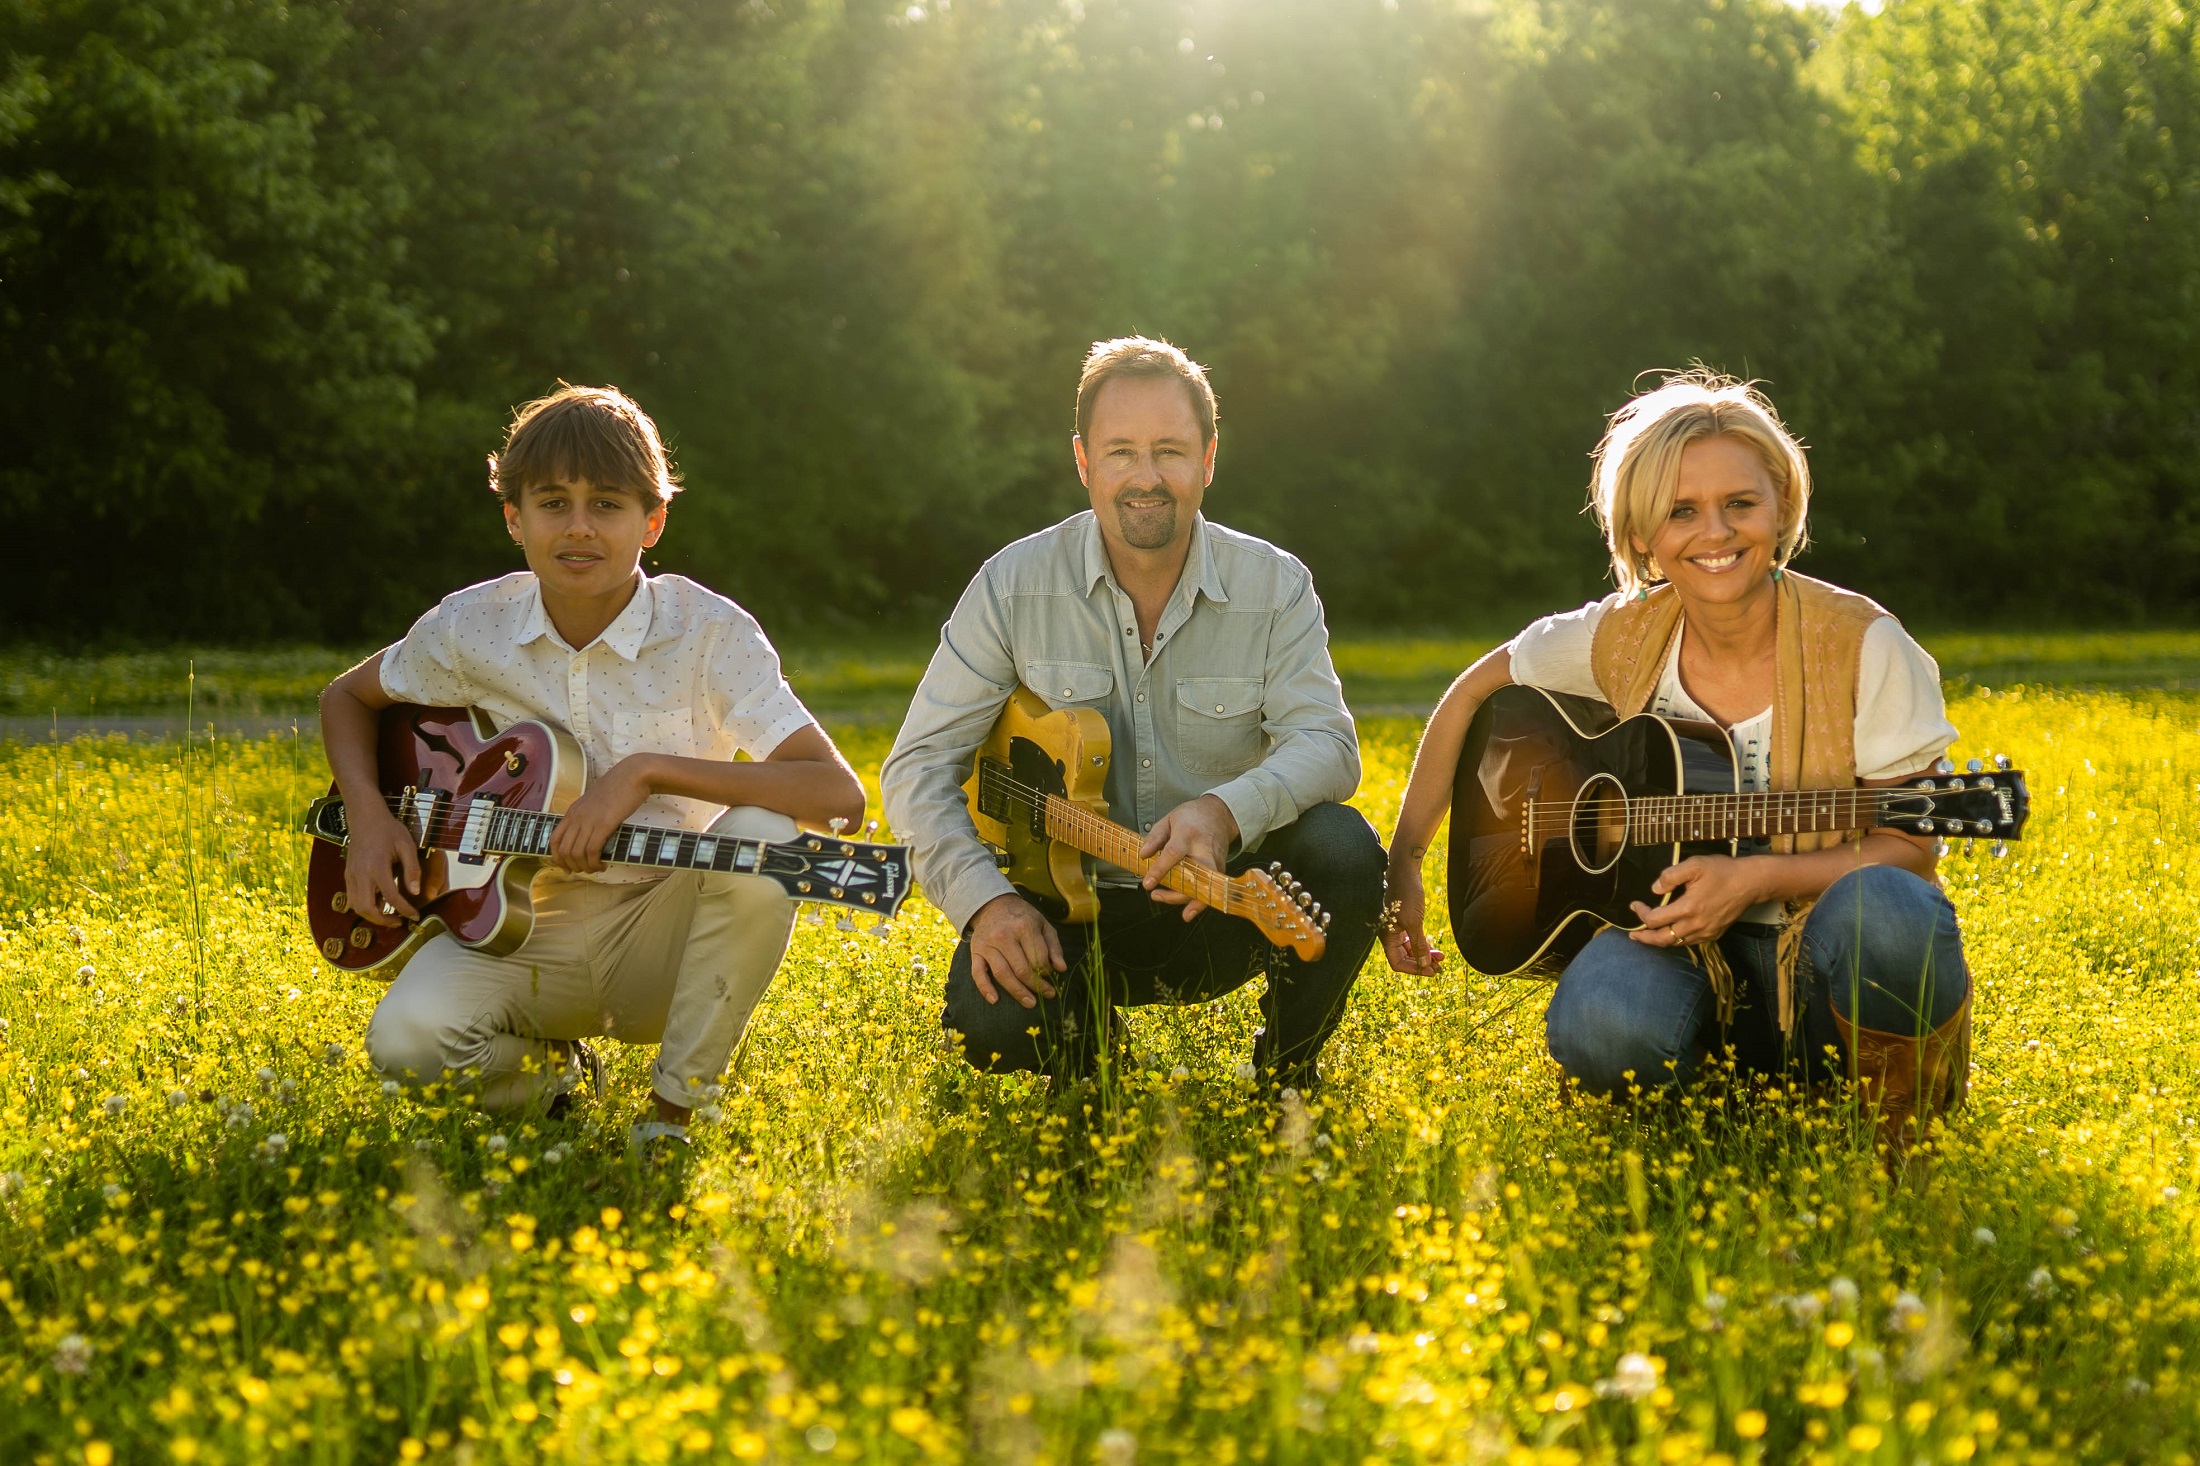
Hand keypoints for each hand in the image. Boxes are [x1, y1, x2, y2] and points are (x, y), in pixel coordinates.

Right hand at [344, 802, 424, 926]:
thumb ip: (412, 869)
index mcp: (377, 867)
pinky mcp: (348, 874)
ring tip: (389, 913)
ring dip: (372, 915)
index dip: (404, 910)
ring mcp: (351, 875)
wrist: (365, 817)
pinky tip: (379, 901)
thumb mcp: (407, 845)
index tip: (415, 916)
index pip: (391, 897)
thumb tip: (416, 892)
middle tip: (399, 921)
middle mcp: (361, 874)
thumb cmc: (388, 829)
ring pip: (356, 906)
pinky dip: (364, 905)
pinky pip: (352, 897)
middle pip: (366, 908)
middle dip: (382, 920)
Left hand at [549, 756, 656, 873]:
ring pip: (576, 854)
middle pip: (564, 851)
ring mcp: (589, 820)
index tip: (568, 867)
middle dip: (572, 866)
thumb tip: (589, 835)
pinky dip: (595, 862)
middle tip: (585, 870)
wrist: (633, 775)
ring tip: (596, 868)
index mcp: (573, 811)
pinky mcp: (604, 824)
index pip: (554, 840)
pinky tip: (604, 863)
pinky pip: (592, 850)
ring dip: (585, 867)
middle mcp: (577, 817)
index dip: (558, 858)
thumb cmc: (619, 788)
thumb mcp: (595, 802)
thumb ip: (588, 816)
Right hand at [967, 893, 1065, 1007]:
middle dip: (1036, 985)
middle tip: (1047, 994)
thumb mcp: (1042, 924)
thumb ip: (1053, 946)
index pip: (1038, 958)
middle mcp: (1004, 936)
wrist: (993, 905)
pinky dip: (985, 988)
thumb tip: (1061, 969)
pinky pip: (978, 973)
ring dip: (1017, 992)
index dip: (1047, 971)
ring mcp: (988, 945)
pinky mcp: (976, 952)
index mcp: (1023, 927)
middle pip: (1021, 969)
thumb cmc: (1022, 917)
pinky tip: (995, 1000)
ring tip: (1030, 1002)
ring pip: (1002, 974)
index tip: (1050, 975)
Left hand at [1139, 794, 1239, 918]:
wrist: (1219, 814)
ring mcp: (1215, 861)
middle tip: (1155, 895)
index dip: (1160, 870)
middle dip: (1177, 892)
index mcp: (1188, 834)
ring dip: (1186, 900)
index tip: (1147, 883)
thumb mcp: (1168, 819)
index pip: (1174, 854)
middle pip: (1194, 876)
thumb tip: (1144, 855)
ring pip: (1204, 888)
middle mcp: (1204, 849)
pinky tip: (1188, 910)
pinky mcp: (1220, 870)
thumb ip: (1155, 837)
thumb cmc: (1192, 816)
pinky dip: (1199, 902)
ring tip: (1163, 898)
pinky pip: (1209, 890)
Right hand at [1380, 860, 1443, 974]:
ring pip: (1410, 948)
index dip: (1413, 969)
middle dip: (1422, 962)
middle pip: (1404, 957)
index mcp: (1387, 936)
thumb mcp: (1414, 921)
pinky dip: (1423, 944)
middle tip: (1439, 967)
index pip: (1397, 962)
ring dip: (1425, 954)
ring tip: (1441, 958)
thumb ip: (1419, 945)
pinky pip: (1413, 938)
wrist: (1405, 869)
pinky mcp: (1404, 920)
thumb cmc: (1406, 893)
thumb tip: (1424, 965)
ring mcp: (1396, 927)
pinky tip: (1435, 948)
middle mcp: (1390, 934)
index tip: (1431, 971)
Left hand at [1628, 855, 1765, 947]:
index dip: (1641, 914)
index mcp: (1688, 908)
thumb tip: (1655, 889)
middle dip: (1644, 938)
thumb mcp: (1694, 865)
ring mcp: (1706, 932)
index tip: (1635, 905)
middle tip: (1633, 935)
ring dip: (1660, 940)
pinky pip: (1690, 942)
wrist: (1751, 883)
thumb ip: (1671, 876)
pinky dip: (1676, 940)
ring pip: (1676, 943)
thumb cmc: (1723, 871)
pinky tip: (1671, 933)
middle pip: (1662, 939)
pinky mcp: (1714, 934)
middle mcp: (1696, 925)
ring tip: (1648, 935)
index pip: (1655, 920)